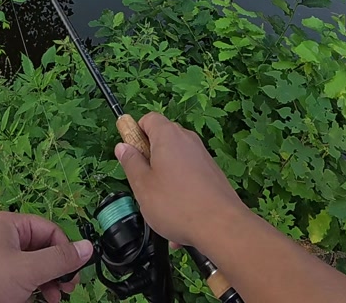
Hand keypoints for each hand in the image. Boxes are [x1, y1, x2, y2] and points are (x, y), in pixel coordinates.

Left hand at [0, 212, 92, 302]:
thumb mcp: (27, 270)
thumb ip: (59, 260)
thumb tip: (87, 247)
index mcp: (11, 225)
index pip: (50, 230)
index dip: (65, 251)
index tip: (74, 274)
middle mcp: (4, 237)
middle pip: (42, 248)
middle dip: (57, 269)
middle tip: (67, 290)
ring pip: (31, 266)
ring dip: (46, 282)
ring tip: (53, 299)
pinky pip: (18, 278)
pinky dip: (31, 288)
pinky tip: (35, 300)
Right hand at [115, 112, 247, 250]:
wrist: (222, 226)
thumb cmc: (177, 204)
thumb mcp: (143, 185)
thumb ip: (131, 163)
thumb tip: (123, 146)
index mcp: (168, 135)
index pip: (148, 119)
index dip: (135, 133)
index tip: (131, 155)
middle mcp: (187, 139)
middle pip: (162, 140)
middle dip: (150, 161)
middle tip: (144, 185)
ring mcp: (202, 156)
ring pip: (175, 163)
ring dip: (165, 182)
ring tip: (162, 211)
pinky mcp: (212, 173)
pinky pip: (189, 178)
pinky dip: (181, 193)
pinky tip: (179, 219)